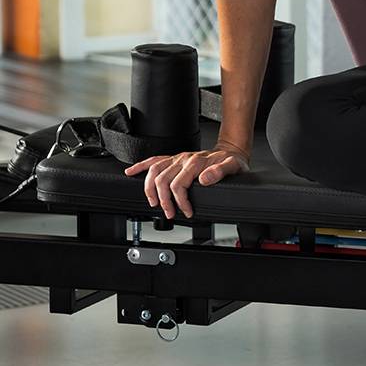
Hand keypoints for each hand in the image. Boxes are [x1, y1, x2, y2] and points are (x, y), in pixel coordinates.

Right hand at [123, 140, 249, 219]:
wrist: (231, 152)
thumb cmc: (231, 161)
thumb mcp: (233, 166)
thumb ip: (220, 171)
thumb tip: (204, 179)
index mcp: (196, 162)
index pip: (179, 184)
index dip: (180, 201)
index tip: (186, 211)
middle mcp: (184, 159)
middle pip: (163, 180)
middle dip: (164, 200)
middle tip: (170, 213)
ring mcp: (178, 158)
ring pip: (154, 171)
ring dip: (150, 188)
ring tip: (154, 203)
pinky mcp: (174, 158)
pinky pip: (154, 160)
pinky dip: (141, 166)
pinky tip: (131, 172)